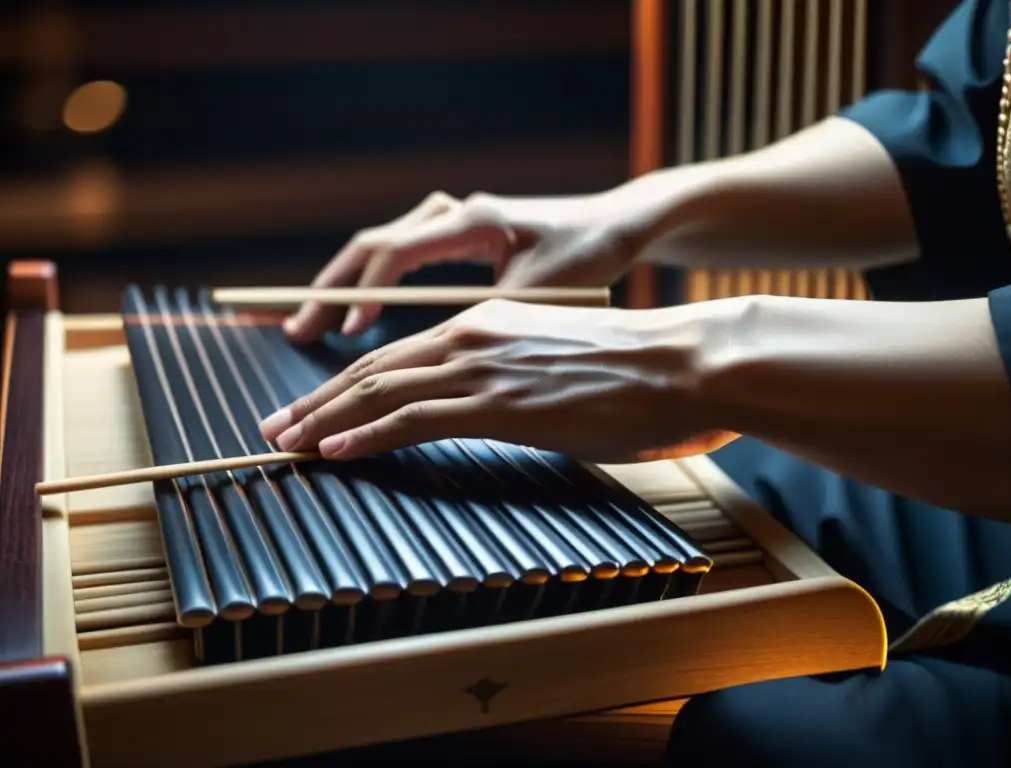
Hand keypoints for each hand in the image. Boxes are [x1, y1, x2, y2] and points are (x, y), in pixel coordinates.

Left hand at [261, 299, 740, 463]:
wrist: (688, 362)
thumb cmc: (641, 370)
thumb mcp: (564, 365)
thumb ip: (519, 379)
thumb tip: (499, 406)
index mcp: (488, 323)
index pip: (399, 355)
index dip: (348, 384)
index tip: (314, 408)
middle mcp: (474, 334)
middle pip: (375, 368)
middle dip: (317, 401)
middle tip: (276, 427)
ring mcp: (484, 366)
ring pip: (380, 389)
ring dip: (325, 419)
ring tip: (284, 443)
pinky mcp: (500, 401)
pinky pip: (413, 417)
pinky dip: (366, 434)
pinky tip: (333, 451)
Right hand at [283, 188, 649, 341]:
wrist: (614, 225)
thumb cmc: (587, 257)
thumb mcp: (545, 292)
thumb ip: (493, 316)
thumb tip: (441, 355)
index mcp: (471, 222)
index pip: (395, 255)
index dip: (363, 296)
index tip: (343, 337)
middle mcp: (452, 214)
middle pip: (371, 247)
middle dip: (330, 292)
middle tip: (297, 332)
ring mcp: (450, 220)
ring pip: (377, 249)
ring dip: (341, 287)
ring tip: (308, 327)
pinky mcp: (454, 235)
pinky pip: (396, 258)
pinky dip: (369, 287)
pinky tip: (354, 317)